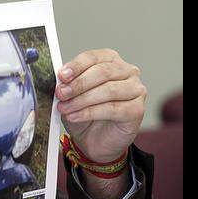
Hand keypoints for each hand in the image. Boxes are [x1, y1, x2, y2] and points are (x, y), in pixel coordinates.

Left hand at [56, 49, 146, 198]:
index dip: (76, 66)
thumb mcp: (73, 96)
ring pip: (108, 90)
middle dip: (78, 84)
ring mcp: (136, 90)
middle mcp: (128, 72)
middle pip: (102, 72)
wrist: (95, 141)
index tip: (62, 76)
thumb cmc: (86, 114)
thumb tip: (60, 79)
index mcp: (111, 61)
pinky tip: (75, 116)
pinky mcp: (137, 109)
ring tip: (65, 108)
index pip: (94, 57)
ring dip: (82, 100)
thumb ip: (68, 84)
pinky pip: (112, 108)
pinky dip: (89, 112)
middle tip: (61, 94)